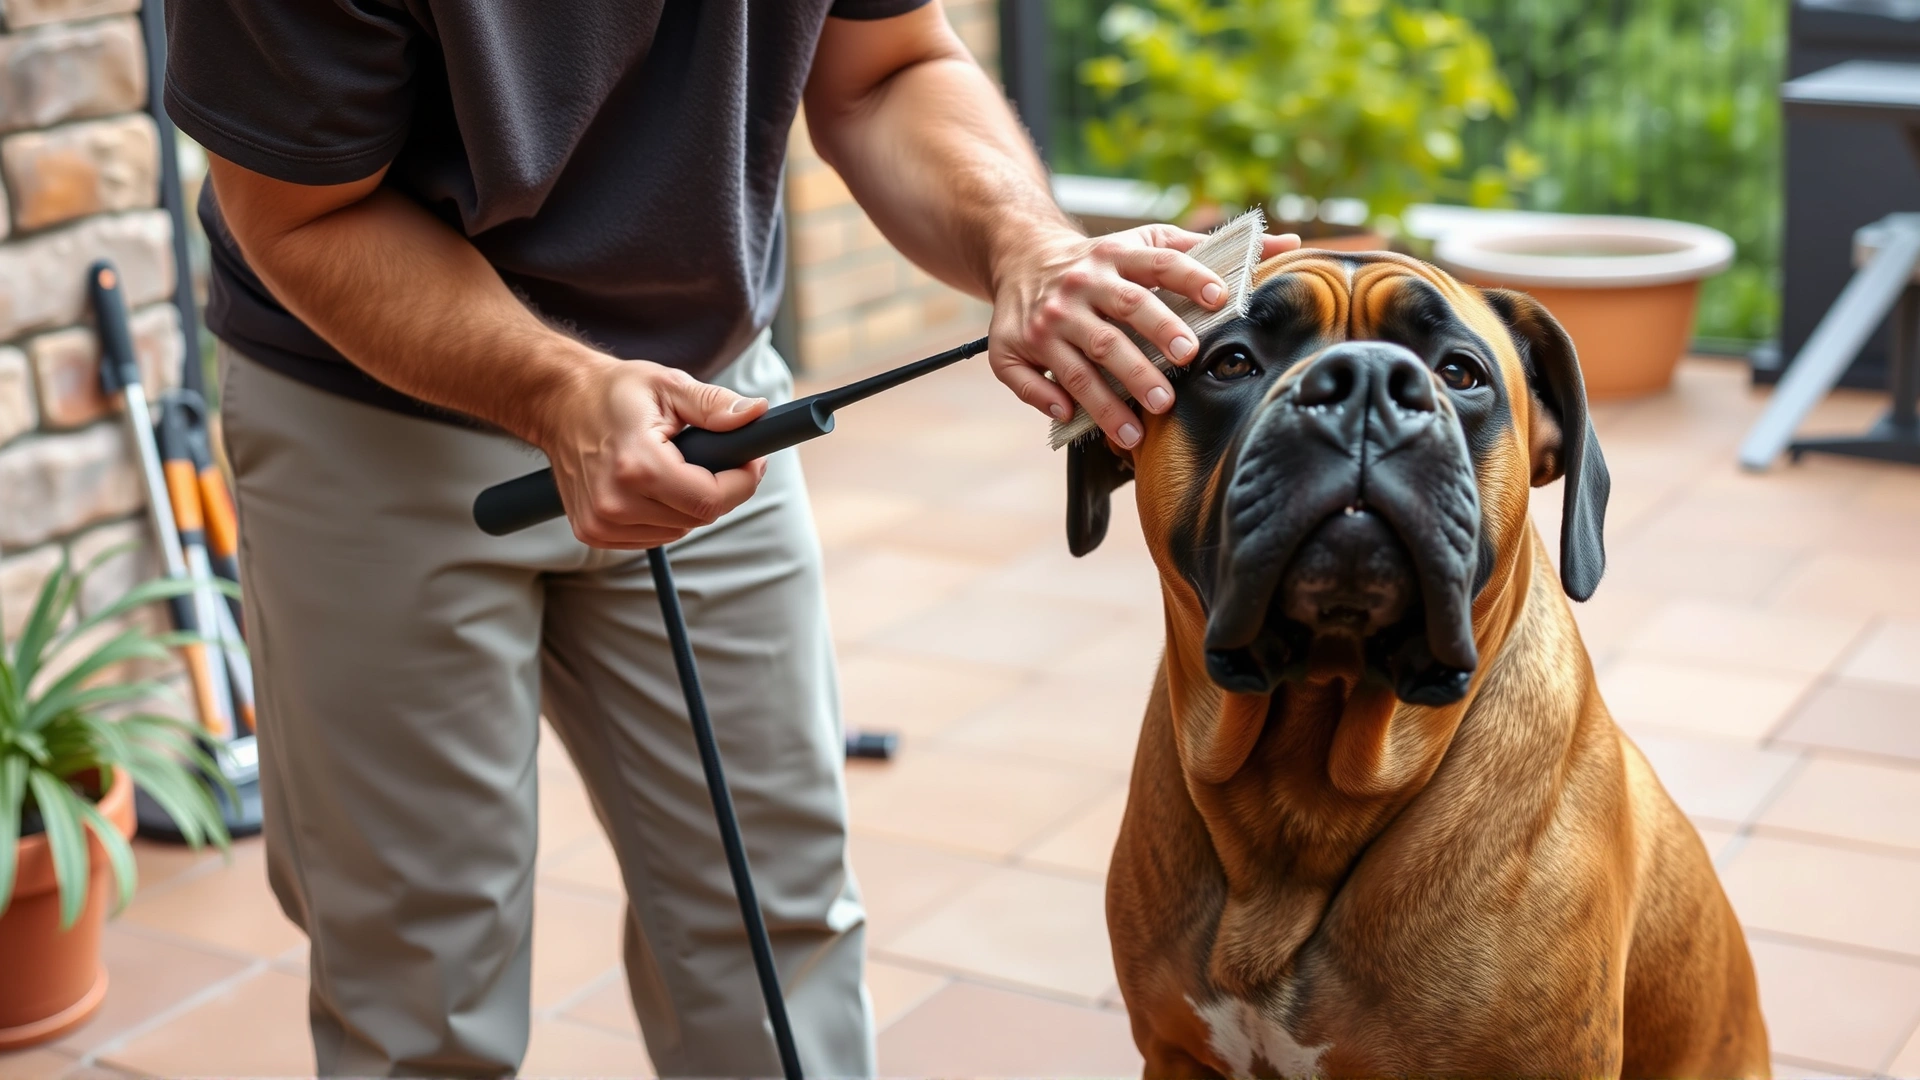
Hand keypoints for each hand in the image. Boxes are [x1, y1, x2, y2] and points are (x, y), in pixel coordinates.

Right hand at [535, 357, 769, 548]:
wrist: (558, 403)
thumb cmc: (613, 391)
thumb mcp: (669, 385)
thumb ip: (714, 405)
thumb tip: (755, 414)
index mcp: (637, 466)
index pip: (711, 500)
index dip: (742, 482)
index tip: (750, 460)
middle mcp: (614, 502)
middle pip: (698, 517)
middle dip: (720, 489)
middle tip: (719, 457)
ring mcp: (600, 523)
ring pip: (679, 529)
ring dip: (689, 503)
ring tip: (677, 466)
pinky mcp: (593, 532)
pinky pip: (653, 536)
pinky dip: (664, 515)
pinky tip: (653, 485)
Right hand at [989, 224, 1299, 446]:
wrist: (1022, 254)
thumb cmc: (1103, 260)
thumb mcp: (1150, 242)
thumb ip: (1211, 250)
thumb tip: (1291, 246)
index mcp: (1118, 256)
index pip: (1161, 265)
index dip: (1191, 279)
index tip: (1222, 300)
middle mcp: (1081, 285)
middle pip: (1123, 315)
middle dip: (1152, 345)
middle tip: (1179, 373)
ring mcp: (1047, 319)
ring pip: (1079, 361)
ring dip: (1108, 397)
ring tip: (1137, 428)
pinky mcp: (1012, 346)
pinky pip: (1026, 378)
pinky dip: (1047, 398)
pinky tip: (1070, 415)